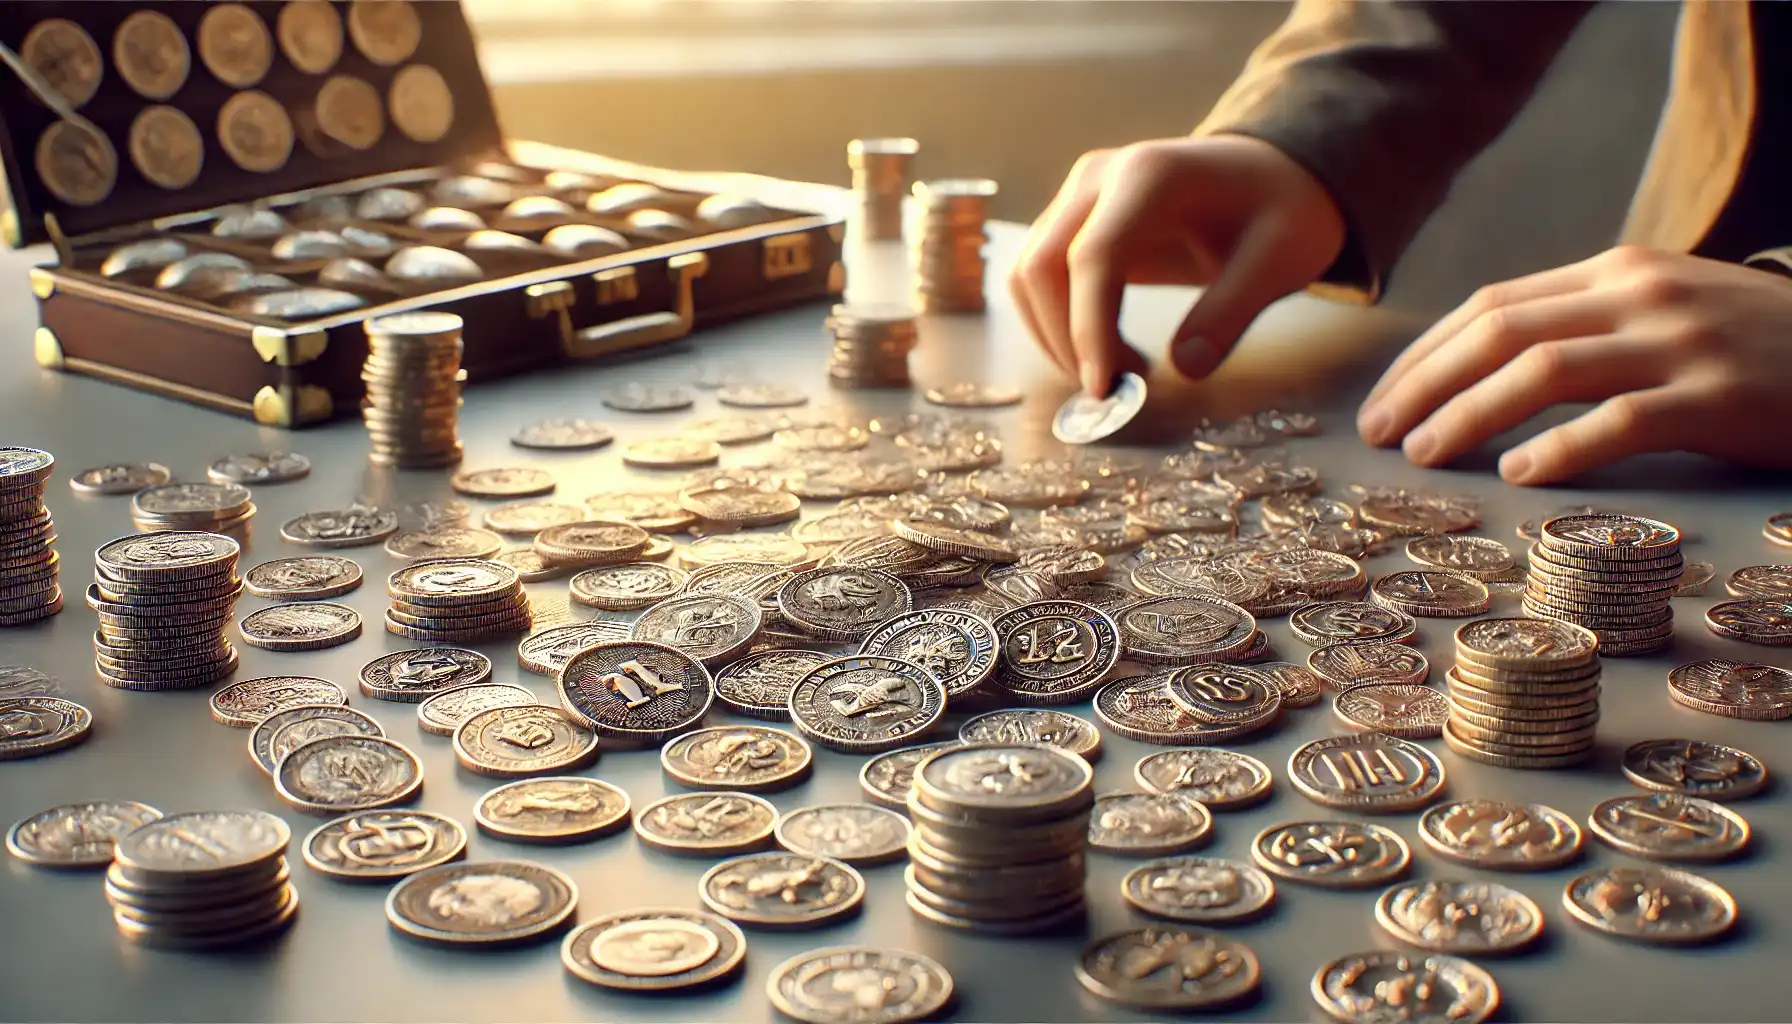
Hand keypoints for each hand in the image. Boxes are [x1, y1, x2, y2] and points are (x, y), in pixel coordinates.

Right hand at [1007, 134, 1345, 396]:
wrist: (1270, 175)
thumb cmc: (1281, 211)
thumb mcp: (1281, 260)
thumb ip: (1233, 311)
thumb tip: (1186, 369)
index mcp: (1151, 173)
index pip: (1095, 255)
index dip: (1089, 326)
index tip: (1103, 388)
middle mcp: (1100, 177)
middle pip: (1043, 264)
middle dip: (1066, 339)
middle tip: (1115, 391)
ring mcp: (1079, 197)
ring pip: (1028, 274)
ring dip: (1056, 337)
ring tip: (1119, 374)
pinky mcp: (1073, 223)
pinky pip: (1040, 278)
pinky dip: (1058, 325)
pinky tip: (1108, 353)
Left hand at [1357, 245, 1791, 484]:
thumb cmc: (1751, 344)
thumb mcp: (1663, 310)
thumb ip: (1584, 325)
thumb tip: (1480, 370)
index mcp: (1617, 271)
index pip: (1492, 304)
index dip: (1425, 355)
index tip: (1381, 401)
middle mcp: (1640, 295)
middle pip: (1499, 331)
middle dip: (1424, 384)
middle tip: (1378, 434)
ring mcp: (1681, 343)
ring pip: (1544, 370)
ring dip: (1469, 413)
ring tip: (1424, 454)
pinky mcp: (1720, 398)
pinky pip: (1622, 421)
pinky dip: (1561, 448)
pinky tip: (1517, 476)